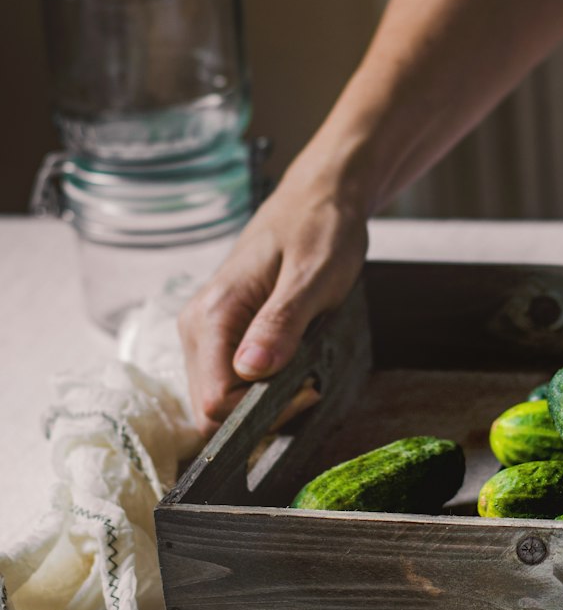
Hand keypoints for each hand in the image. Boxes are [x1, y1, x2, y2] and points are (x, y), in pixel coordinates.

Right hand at [178, 168, 368, 437]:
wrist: (318, 197)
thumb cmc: (320, 229)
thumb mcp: (313, 276)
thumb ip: (281, 323)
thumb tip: (251, 371)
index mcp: (211, 315)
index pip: (214, 401)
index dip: (259, 412)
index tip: (304, 391)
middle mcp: (196, 327)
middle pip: (211, 407)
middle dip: (260, 413)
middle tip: (309, 386)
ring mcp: (204, 332)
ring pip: (220, 398)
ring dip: (262, 402)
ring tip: (304, 373)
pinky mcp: (221, 333)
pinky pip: (230, 381)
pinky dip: (262, 387)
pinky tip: (292, 365)